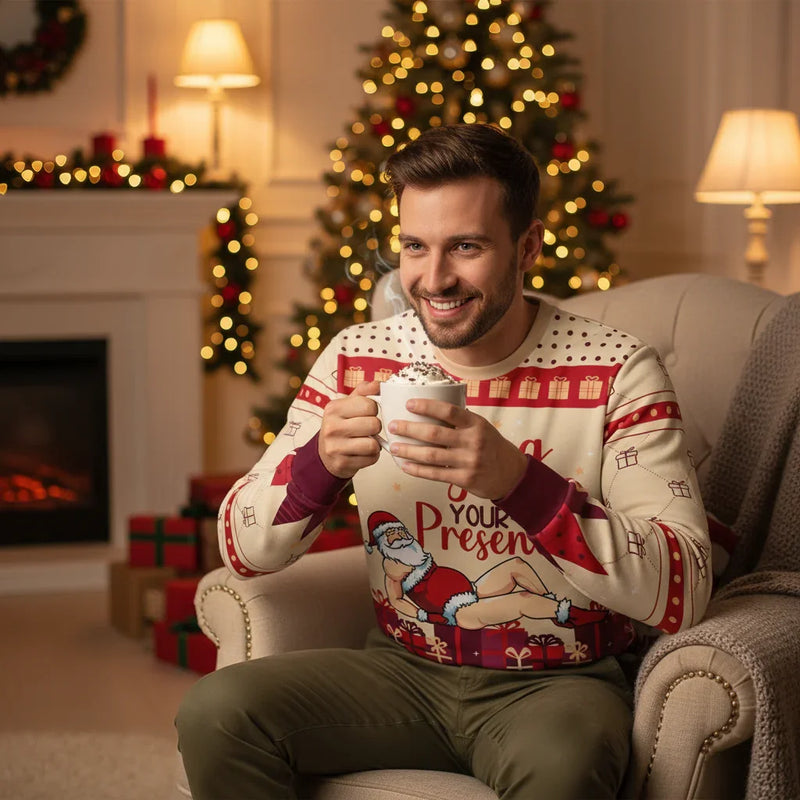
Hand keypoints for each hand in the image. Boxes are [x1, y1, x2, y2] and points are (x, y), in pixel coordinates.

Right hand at [319, 381, 381, 478]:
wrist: (325, 454)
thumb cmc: (341, 426)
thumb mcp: (347, 405)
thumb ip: (363, 392)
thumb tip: (378, 384)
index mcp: (333, 408)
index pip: (369, 405)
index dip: (373, 410)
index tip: (365, 414)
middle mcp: (331, 427)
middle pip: (374, 424)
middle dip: (375, 427)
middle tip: (367, 429)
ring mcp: (335, 447)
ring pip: (373, 444)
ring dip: (375, 444)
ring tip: (365, 441)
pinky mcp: (342, 463)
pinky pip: (371, 458)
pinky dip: (372, 456)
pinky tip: (362, 453)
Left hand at [387, 398, 527, 499]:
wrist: (510, 473)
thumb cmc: (490, 445)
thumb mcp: (481, 427)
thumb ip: (460, 421)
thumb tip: (428, 408)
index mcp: (476, 424)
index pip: (449, 411)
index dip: (427, 406)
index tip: (409, 404)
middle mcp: (473, 442)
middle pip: (434, 434)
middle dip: (409, 429)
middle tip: (393, 425)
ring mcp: (468, 461)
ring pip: (432, 455)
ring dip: (409, 451)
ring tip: (393, 447)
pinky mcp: (464, 479)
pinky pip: (435, 474)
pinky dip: (417, 470)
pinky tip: (405, 466)